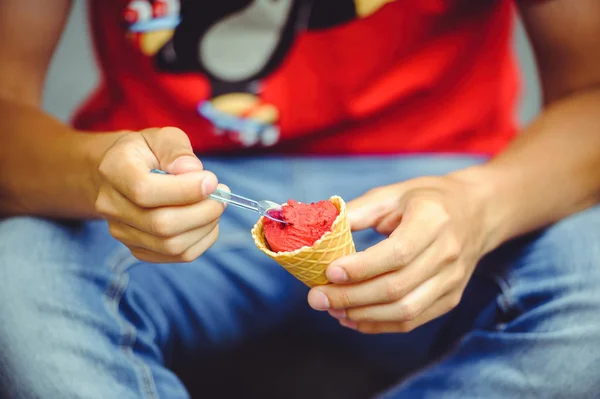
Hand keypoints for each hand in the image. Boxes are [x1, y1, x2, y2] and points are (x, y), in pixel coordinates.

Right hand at [95, 127, 225, 262]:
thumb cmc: (148, 152)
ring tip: (216, 206)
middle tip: (222, 195)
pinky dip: (201, 241)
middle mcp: (111, 205)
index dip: (184, 190)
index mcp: (113, 170)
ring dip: (205, 227)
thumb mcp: (162, 137)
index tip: (212, 180)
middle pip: (161, 224)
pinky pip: (177, 256)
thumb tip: (192, 171)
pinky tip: (208, 221)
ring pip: (171, 245)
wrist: (124, 174)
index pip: (144, 191)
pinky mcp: (138, 249)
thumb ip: (177, 150)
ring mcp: (122, 232)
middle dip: (202, 212)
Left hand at [307, 175, 489, 332]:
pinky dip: (378, 325)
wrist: (477, 212)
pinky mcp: (450, 299)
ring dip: (362, 315)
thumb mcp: (394, 193)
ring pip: (404, 311)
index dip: (361, 268)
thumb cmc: (428, 199)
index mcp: (434, 220)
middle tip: (316, 298)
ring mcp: (453, 280)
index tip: (329, 273)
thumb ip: (358, 211)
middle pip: (396, 288)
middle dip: (351, 297)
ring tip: (331, 309)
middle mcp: (448, 253)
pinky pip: (412, 322)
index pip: (397, 253)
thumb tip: (320, 230)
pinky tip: (352, 318)